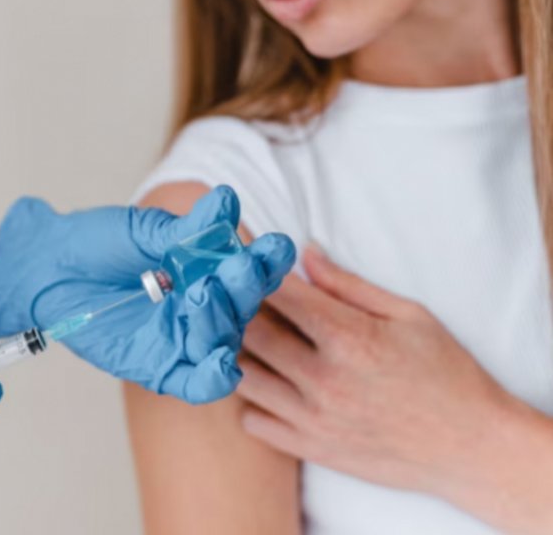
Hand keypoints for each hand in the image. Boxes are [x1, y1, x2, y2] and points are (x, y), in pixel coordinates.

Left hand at [0, 186, 295, 403]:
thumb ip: (184, 230)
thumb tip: (226, 201)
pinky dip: (213, 378)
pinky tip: (221, 364)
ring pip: (222, 341)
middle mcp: (205, 306)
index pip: (250, 268)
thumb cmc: (95, 244)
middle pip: (241, 305)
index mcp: (208, 268)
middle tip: (238, 268)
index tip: (276, 246)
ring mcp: (185, 338)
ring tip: (204, 295)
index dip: (267, 260)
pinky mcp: (161, 367)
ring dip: (222, 322)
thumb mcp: (141, 233)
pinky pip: (196, 382)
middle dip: (245, 287)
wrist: (47, 268)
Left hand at [237, 247, 518, 494]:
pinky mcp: (311, 448)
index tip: (242, 266)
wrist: (471, 446)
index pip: (279, 295)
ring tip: (245, 342)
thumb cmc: (445, 373)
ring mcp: (314, 417)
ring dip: (236, 355)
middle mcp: (324, 378)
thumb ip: (348, 285)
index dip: (253, 275)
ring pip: (243, 377)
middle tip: (231, 301)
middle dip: (235, 311)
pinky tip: (267, 387)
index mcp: (349, 337)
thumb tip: (306, 254)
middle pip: (250, 333)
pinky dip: (252, 402)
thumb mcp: (408, 315)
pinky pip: (254, 422)